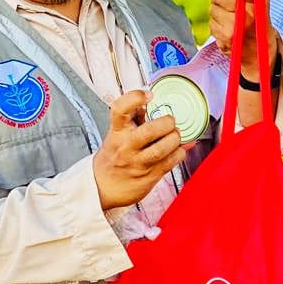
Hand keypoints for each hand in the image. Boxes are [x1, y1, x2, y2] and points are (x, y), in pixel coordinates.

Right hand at [92, 90, 187, 209]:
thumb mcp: (117, 135)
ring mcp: (138, 163)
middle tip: (170, 121)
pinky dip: (179, 153)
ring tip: (176, 135)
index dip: (134, 98)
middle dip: (165, 123)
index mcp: (116, 132)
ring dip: (174, 139)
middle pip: (147, 132)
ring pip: (161, 149)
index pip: (120, 110)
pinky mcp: (149, 176)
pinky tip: (178, 149)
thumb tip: (150, 104)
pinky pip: (170, 163)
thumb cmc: (113, 158)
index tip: (148, 95)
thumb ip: (133, 119)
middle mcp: (126, 147)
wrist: (103, 188)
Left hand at [209, 0, 280, 82]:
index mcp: (257, 4)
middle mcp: (245, 17)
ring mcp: (232, 30)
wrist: (260, 53)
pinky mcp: (222, 40)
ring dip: (219, 11)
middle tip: (233, 5)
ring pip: (213, 8)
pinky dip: (217, 24)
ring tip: (232, 18)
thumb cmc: (261, 20)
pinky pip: (211, 22)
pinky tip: (228, 29)